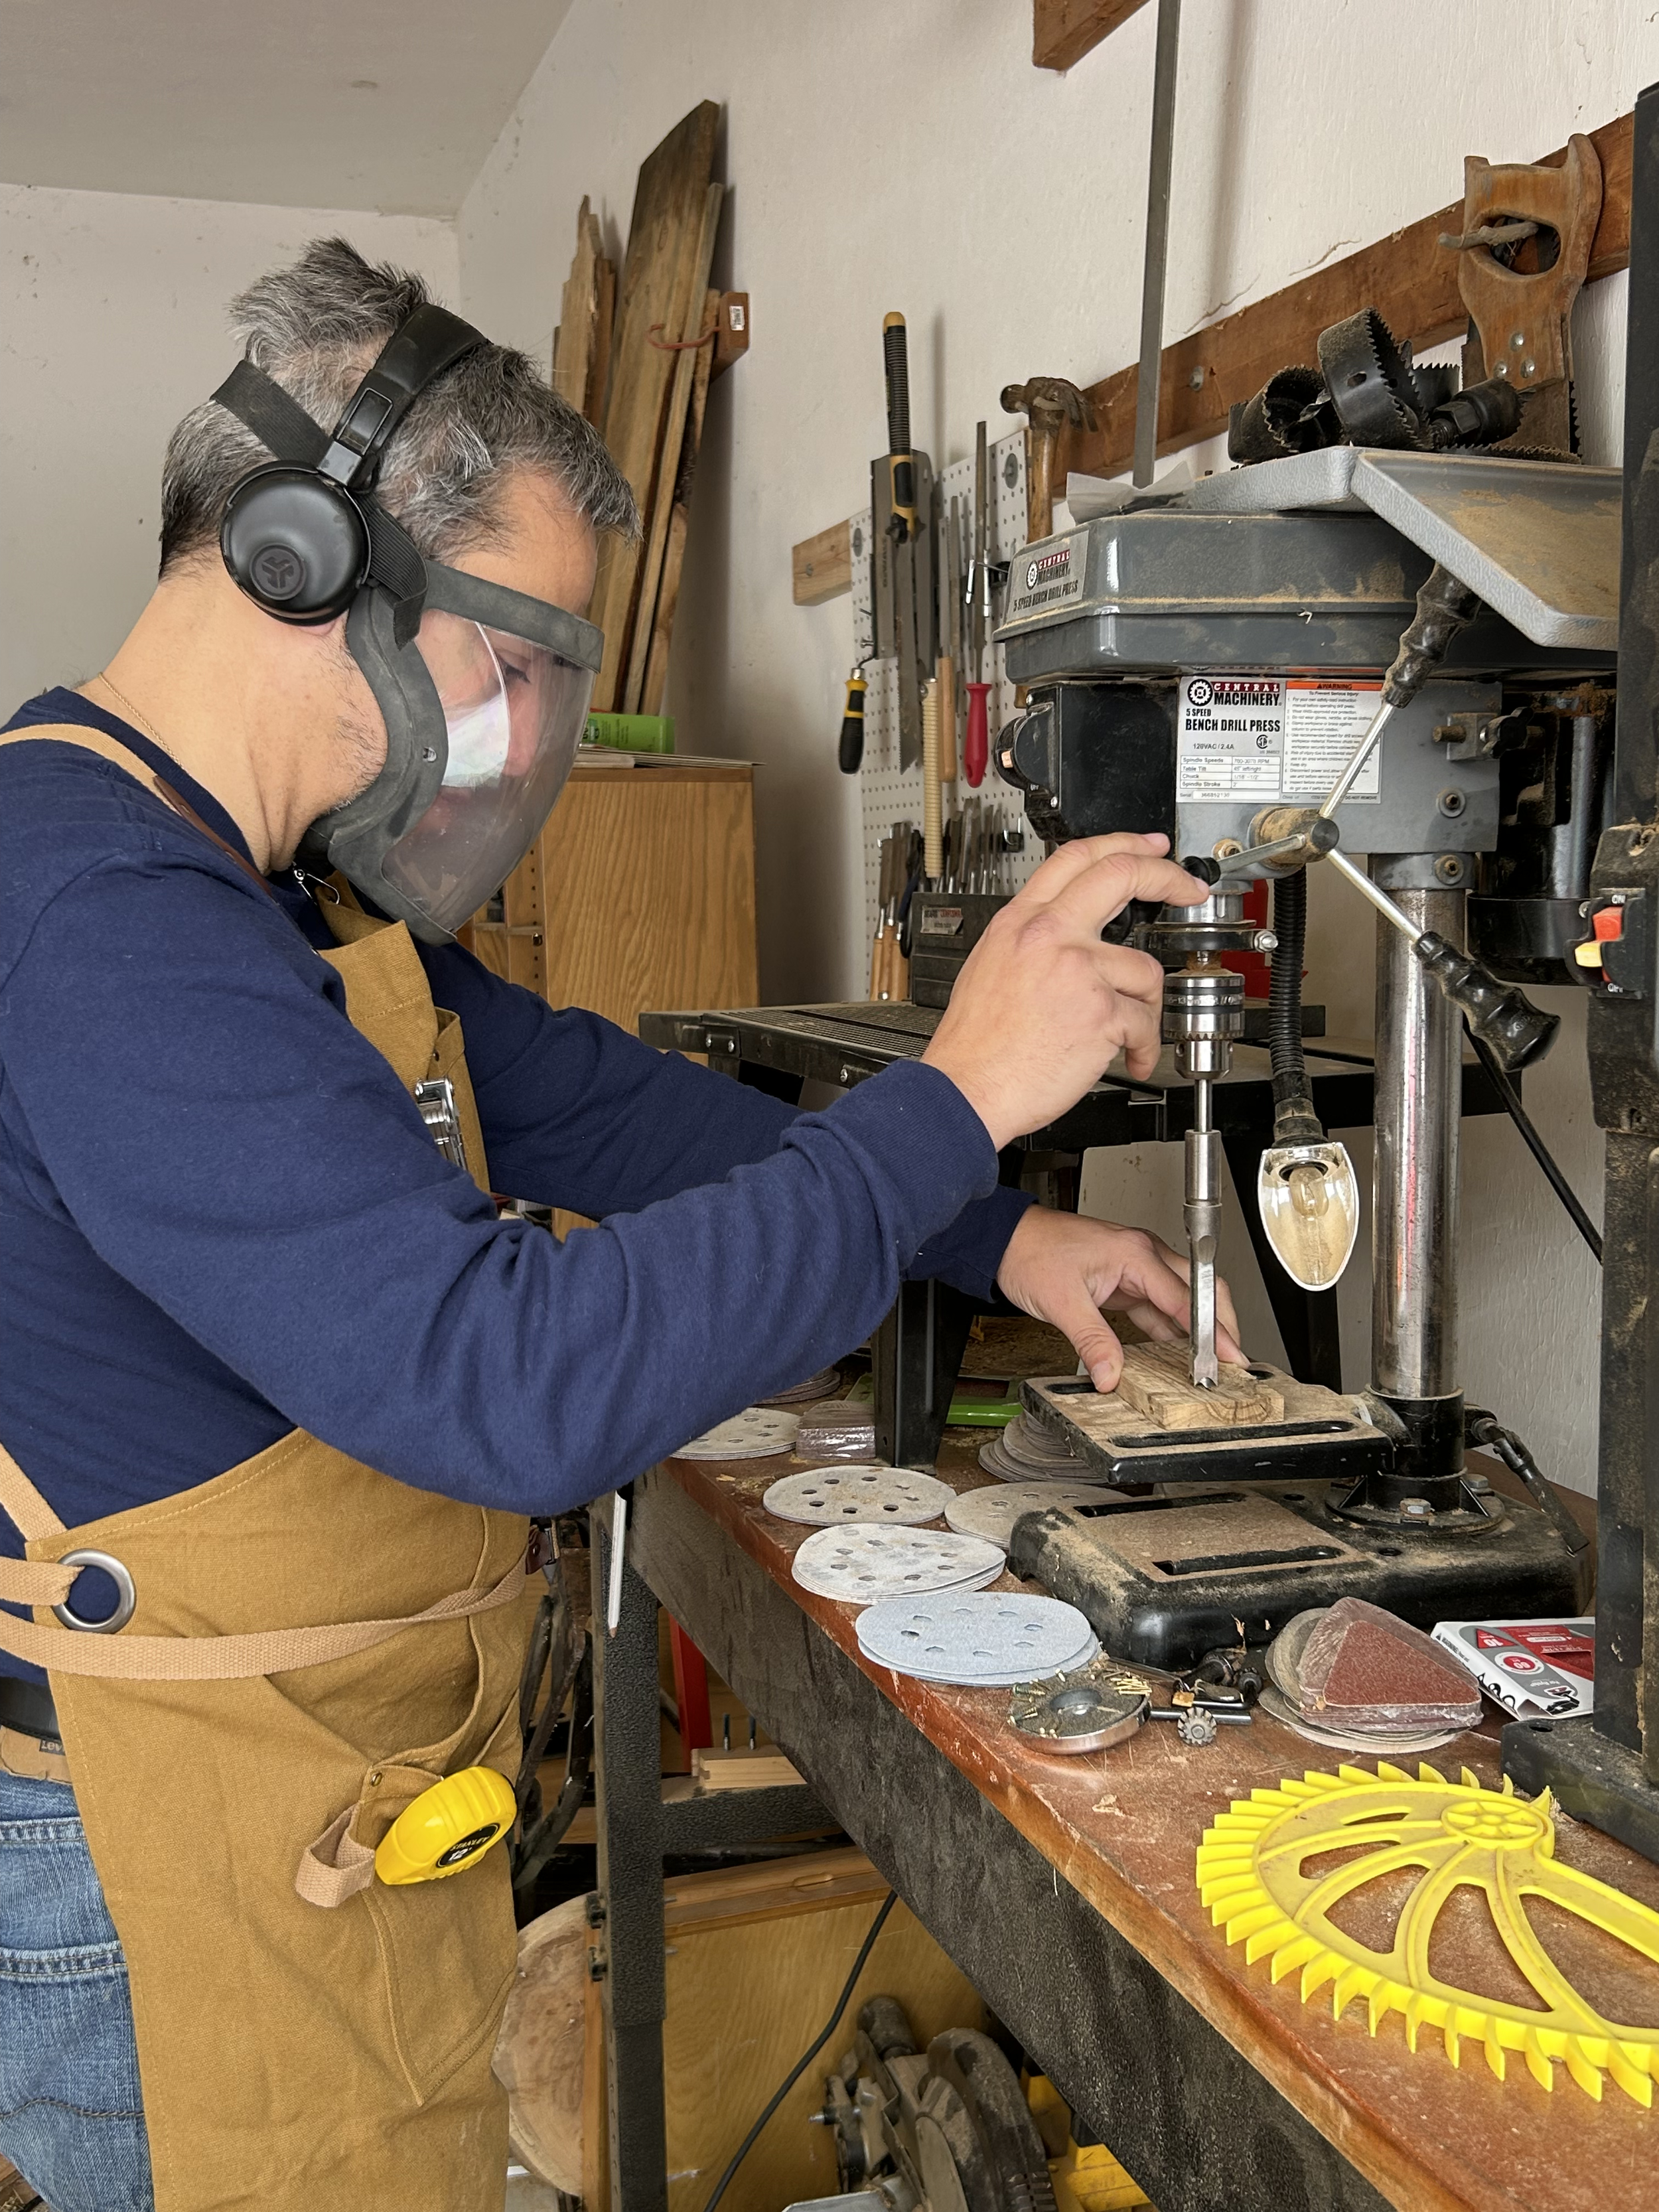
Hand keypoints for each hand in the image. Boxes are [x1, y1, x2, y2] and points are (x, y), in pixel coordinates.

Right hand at [921, 834, 1208, 1150]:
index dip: (1121, 843)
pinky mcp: (1100, 1011)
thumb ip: (1031, 941)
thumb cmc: (975, 1044)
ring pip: (1145, 967)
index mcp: (1020, 922)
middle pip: (1121, 873)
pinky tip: (1128, 1057)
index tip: (1149, 848)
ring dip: (1145, 1005)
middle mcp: (1049, 935)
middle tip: (1189, 887)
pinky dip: (1142, 1046)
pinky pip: (1145, 1021)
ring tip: (1126, 1031)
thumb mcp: (989, 966)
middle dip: (1168, 875)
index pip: (1075, 858)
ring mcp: (1077, 969)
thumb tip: (1070, 935)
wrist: (966, 1089)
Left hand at [994, 1207, 1243, 1391]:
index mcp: (1135, 1253)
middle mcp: (1142, 1255)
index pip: (1186, 1299)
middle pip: (1199, 1290)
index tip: (1229, 1356)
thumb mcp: (1062, 1303)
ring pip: (1181, 1300)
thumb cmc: (1031, 1252)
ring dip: (1196, 1330)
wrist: (1006, 1239)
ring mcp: (1135, 1267)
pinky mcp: (1124, 1279)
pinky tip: (1175, 1353)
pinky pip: (1158, 1306)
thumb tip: (1111, 1376)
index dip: (1211, 1332)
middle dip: (1221, 1325)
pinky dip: (1170, 1330)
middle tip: (1233, 1360)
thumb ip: (1092, 1343)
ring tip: (1210, 1362)